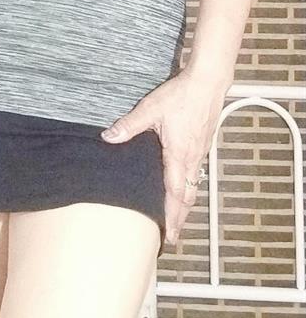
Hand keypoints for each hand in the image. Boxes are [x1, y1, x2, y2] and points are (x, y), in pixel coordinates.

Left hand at [100, 69, 226, 245]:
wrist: (208, 82)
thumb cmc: (182, 95)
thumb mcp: (150, 109)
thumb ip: (129, 125)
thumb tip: (109, 137)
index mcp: (179, 155)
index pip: (175, 194)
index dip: (171, 216)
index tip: (169, 234)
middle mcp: (193, 158)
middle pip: (188, 196)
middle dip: (181, 217)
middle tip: (174, 235)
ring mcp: (201, 151)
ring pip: (194, 184)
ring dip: (186, 202)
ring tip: (178, 215)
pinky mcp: (204, 143)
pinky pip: (197, 171)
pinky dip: (191, 185)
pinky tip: (184, 183)